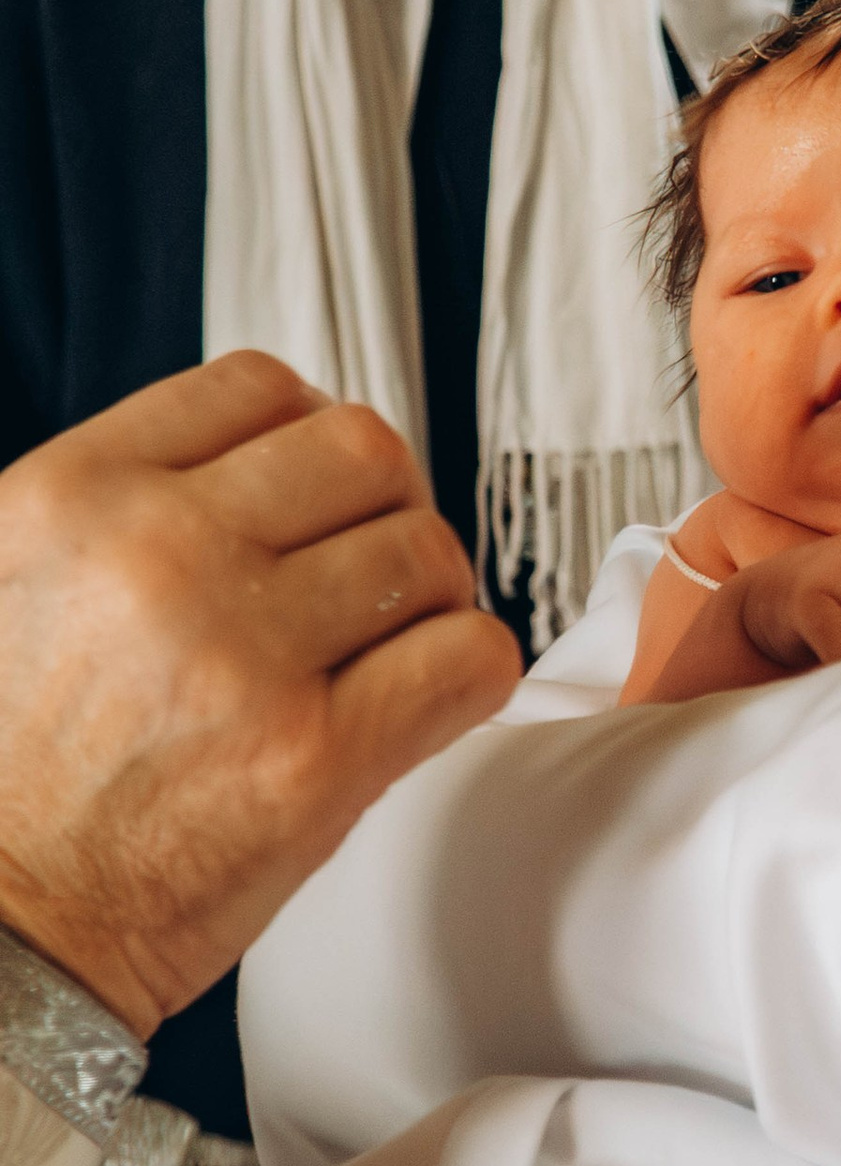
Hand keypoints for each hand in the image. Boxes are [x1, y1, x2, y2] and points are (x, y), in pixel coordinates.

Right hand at [0, 355, 519, 1036]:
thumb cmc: (4, 777)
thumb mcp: (2, 582)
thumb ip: (109, 510)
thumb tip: (248, 466)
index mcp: (70, 496)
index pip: (256, 387)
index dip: (304, 439)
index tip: (312, 495)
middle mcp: (159, 554)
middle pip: (363, 451)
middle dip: (382, 506)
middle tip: (368, 572)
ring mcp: (244, 654)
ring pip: (426, 549)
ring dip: (431, 594)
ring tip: (392, 644)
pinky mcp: (315, 761)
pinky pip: (467, 659)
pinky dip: (468, 671)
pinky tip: (423, 699)